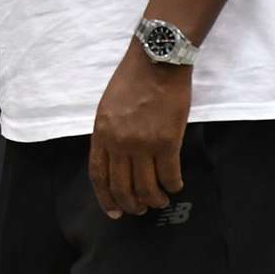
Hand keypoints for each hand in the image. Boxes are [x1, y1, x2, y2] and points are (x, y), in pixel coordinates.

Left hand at [88, 46, 191, 217]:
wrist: (156, 61)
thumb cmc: (132, 80)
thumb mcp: (108, 107)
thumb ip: (108, 134)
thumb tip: (115, 161)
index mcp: (101, 132)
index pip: (98, 175)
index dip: (106, 198)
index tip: (114, 212)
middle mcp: (119, 142)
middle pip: (122, 186)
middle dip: (131, 204)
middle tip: (141, 210)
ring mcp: (143, 143)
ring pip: (147, 187)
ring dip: (154, 199)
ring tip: (160, 200)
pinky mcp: (167, 141)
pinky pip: (169, 175)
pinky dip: (173, 185)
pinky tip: (176, 185)